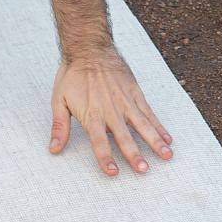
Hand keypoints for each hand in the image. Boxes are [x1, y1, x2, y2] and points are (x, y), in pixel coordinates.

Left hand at [51, 48, 173, 175]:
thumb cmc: (72, 75)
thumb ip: (59, 127)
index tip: (113, 172)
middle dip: (134, 154)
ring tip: (166, 155)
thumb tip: (53, 149)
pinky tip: (167, 138)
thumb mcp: (59, 100)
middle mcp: (111, 110)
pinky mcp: (135, 93)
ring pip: (143, 125)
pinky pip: (149, 112)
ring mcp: (126, 102)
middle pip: (124, 137)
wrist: (89, 48)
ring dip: (155, 141)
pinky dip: (159, 126)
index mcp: (92, 114)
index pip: (99, 142)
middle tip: (144, 170)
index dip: (106, 158)